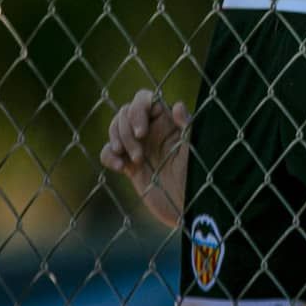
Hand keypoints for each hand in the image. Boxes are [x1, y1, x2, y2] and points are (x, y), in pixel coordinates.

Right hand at [99, 89, 189, 215]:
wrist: (187, 206)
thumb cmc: (197, 177)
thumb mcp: (193, 151)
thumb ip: (185, 127)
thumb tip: (177, 104)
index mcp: (167, 121)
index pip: (144, 99)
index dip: (137, 109)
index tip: (141, 132)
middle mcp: (152, 130)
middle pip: (125, 112)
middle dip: (126, 132)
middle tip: (140, 155)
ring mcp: (139, 146)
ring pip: (115, 128)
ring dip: (118, 141)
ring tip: (132, 160)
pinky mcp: (129, 164)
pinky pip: (108, 151)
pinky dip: (108, 155)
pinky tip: (119, 167)